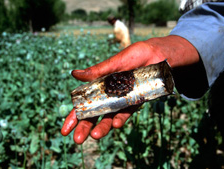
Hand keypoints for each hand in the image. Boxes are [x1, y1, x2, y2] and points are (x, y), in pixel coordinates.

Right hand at [61, 35, 198, 143]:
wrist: (158, 56)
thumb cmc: (135, 55)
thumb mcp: (116, 62)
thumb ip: (98, 70)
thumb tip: (74, 74)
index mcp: (100, 86)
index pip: (84, 104)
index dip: (74, 117)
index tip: (64, 130)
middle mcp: (109, 96)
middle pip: (95, 115)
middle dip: (85, 127)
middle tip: (77, 139)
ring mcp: (122, 101)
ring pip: (110, 118)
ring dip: (103, 127)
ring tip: (96, 135)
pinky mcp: (136, 102)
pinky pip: (127, 113)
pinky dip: (121, 118)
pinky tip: (116, 124)